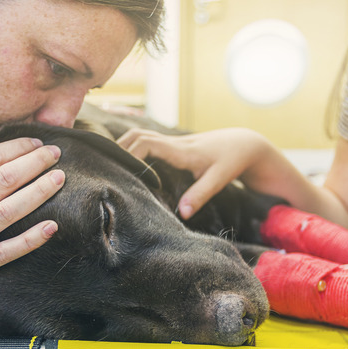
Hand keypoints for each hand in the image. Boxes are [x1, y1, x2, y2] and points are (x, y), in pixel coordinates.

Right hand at [0, 137, 63, 307]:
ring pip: (9, 211)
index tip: (35, 143)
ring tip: (59, 179)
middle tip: (55, 153)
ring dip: (38, 192)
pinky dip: (30, 239)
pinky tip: (51, 226)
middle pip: (4, 181)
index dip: (16, 149)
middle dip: (34, 163)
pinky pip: (6, 251)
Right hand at [117, 127, 273, 218]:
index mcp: (180, 150)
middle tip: (104, 168)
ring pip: (139, 134)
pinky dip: (133, 147)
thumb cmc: (231, 161)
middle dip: (118, 148)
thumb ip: (200, 195)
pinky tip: (125, 162)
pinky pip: (147, 141)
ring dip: (123, 146)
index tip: (121, 172)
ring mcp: (171, 142)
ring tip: (109, 165)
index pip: (146, 144)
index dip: (129, 155)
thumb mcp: (219, 179)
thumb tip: (182, 213)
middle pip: (136, 135)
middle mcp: (172, 142)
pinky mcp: (172, 145)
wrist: (243, 143)